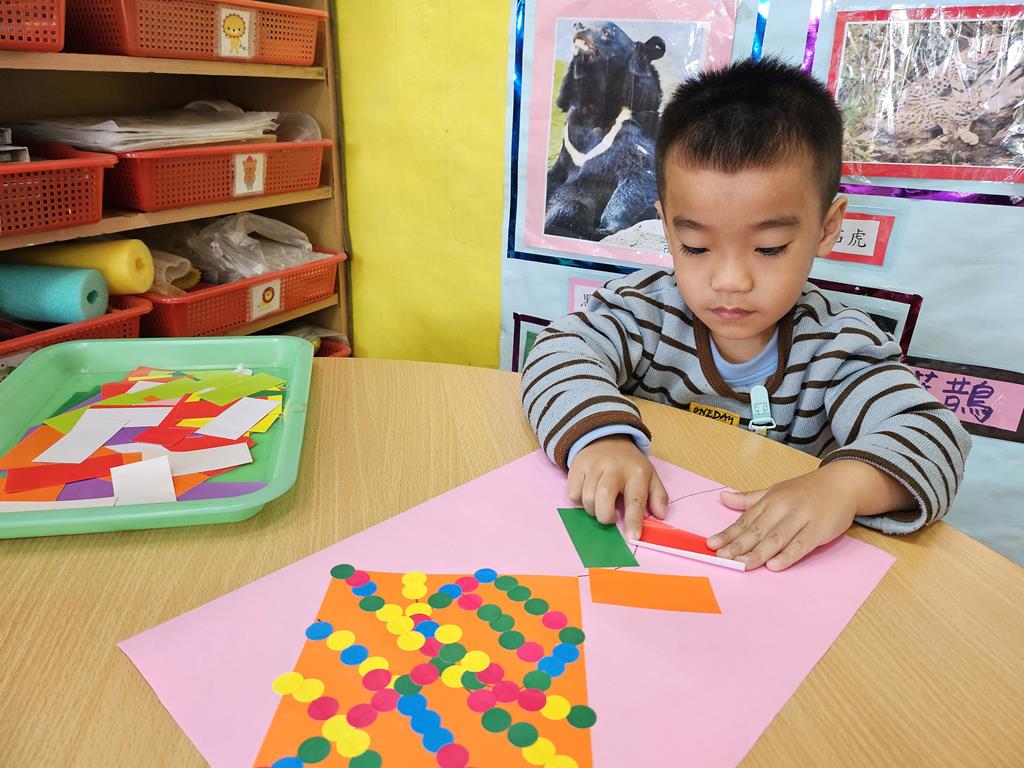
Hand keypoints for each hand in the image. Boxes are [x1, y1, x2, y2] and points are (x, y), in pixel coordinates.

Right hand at [567, 435, 667, 540]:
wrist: (606, 437)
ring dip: (592, 510)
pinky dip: (579, 500)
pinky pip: (573, 493)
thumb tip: (660, 515)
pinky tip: (588, 493)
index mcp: (636, 472)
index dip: (634, 521)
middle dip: (605, 516)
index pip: (635, 500)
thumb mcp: (650, 475)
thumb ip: (658, 495)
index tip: (632, 538)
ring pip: (586, 498)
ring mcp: (593, 466)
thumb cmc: (629, 464)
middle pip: (604, 497)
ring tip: (600, 504)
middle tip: (610, 517)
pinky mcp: (577, 466)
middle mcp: (614, 468)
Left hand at [707, 464, 858, 570]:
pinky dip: (787, 556)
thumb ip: (749, 499)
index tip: (712, 545)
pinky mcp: (819, 529)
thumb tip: (722, 497)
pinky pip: (801, 545)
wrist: (842, 484)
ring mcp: (801, 518)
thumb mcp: (775, 491)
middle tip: (722, 558)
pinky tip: (774, 565)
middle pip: (757, 530)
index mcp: (770, 500)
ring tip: (741, 564)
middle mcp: (783, 508)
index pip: (745, 520)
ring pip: (776, 538)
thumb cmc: (806, 491)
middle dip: (738, 546)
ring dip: (758, 553)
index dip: (728, 534)